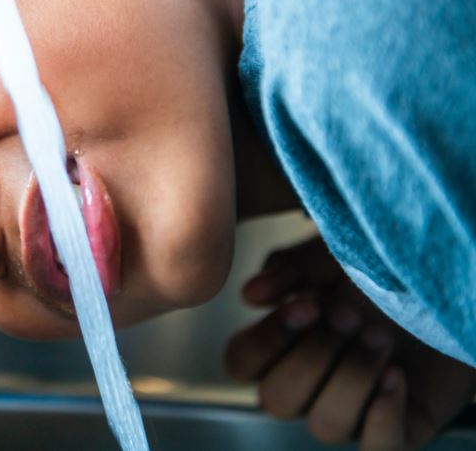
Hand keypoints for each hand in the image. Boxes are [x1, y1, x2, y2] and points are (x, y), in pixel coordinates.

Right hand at [224, 236, 475, 449]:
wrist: (447, 286)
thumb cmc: (382, 272)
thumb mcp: (332, 257)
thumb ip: (289, 270)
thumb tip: (250, 296)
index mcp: (282, 345)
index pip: (242, 364)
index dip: (267, 341)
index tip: (307, 305)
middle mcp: (308, 385)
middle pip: (276, 401)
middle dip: (315, 356)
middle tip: (351, 316)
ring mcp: (351, 412)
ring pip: (325, 426)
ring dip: (352, 378)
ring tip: (381, 338)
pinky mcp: (398, 432)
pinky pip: (377, 450)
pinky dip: (383, 417)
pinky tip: (397, 377)